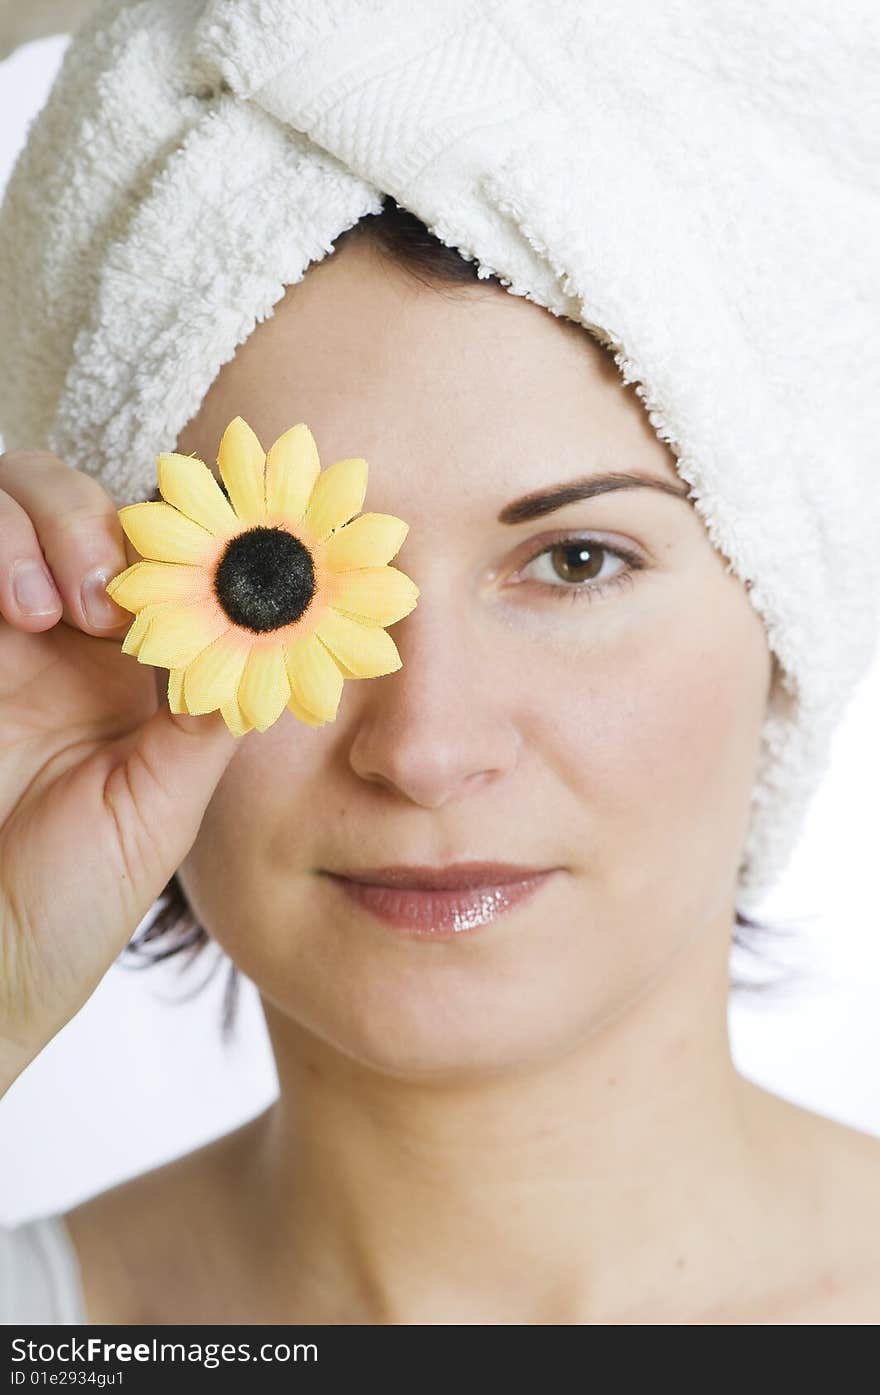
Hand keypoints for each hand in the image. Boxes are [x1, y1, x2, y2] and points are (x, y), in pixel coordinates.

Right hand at [0, 450, 239, 1089]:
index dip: (189, 537)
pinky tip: (22, 612)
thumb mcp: (163, 804)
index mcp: (125, 669)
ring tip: (58, 611)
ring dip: (44, 521)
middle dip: (100, 521)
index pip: (156, 554)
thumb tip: (275, 628)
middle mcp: (55, 634)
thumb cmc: (69, 903)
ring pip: (8, 492)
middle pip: (78, 502)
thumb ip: (208, 713)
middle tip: (114, 603)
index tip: (221, 555)